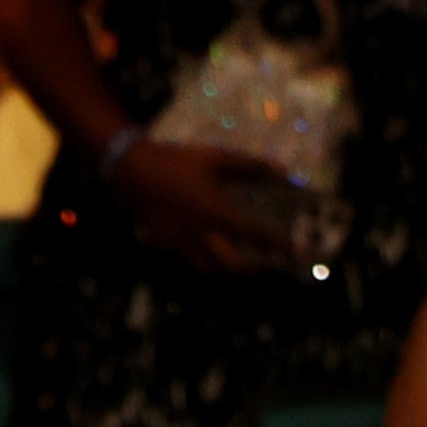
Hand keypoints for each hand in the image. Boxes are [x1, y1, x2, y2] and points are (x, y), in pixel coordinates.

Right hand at [111, 138, 308, 273]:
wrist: (132, 172)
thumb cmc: (177, 162)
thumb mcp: (217, 157)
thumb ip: (250, 166)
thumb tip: (282, 170)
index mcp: (215, 211)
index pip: (253, 233)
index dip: (276, 242)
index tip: (294, 249)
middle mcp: (199, 234)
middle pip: (230, 265)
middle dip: (252, 268)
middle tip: (265, 264)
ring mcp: (179, 243)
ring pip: (208, 270)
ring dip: (227, 269)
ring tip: (239, 263)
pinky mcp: (164, 245)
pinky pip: (188, 260)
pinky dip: (203, 260)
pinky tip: (209, 250)